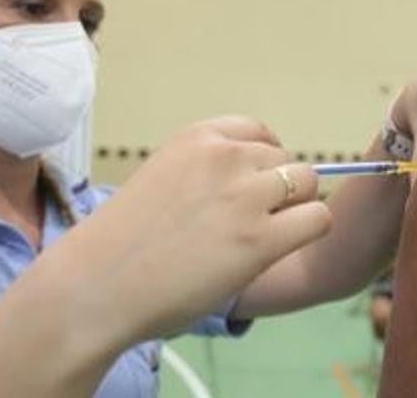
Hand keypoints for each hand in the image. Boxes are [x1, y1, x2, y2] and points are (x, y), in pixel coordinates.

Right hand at [85, 116, 331, 339]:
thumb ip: (204, 171)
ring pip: (308, 184)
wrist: (98, 284)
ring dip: (294, 210)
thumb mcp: (161, 178)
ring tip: (262, 239)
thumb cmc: (122, 243)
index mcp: (197, 139)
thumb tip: (252, 181)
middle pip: (285, 161)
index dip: (263, 162)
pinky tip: (280, 250)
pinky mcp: (261, 239)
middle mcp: (225, 158)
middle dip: (277, 191)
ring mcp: (246, 197)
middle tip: (250, 225)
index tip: (252, 188)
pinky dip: (308, 231)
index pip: (258, 132)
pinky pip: (318, 218)